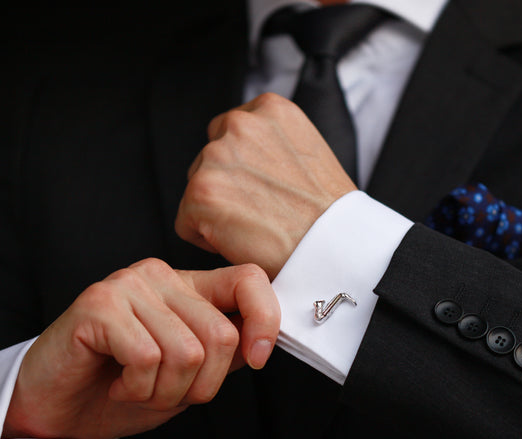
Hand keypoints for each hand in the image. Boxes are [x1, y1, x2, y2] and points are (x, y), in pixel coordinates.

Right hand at [4, 259, 278, 438]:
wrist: (57, 410)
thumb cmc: (118, 390)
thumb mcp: (187, 376)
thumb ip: (222, 353)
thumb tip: (263, 340)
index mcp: (187, 288)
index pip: (248, 279)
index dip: (265, 320)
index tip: (257, 360)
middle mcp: (160, 276)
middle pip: (221, 334)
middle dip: (201, 384)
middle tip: (164, 393)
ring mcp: (128, 286)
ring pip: (186, 351)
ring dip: (164, 392)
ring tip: (136, 388)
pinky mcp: (98, 305)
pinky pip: (147, 358)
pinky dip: (137, 388)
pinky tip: (116, 384)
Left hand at [175, 93, 356, 278]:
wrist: (335, 246)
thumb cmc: (328, 212)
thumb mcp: (308, 150)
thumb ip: (271, 142)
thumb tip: (246, 158)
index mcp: (269, 108)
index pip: (230, 131)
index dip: (243, 168)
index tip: (264, 189)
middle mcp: (240, 123)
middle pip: (209, 158)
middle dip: (227, 186)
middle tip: (262, 212)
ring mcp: (217, 156)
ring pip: (197, 190)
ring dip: (218, 211)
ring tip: (257, 227)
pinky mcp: (200, 192)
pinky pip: (186, 223)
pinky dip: (207, 239)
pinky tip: (242, 241)